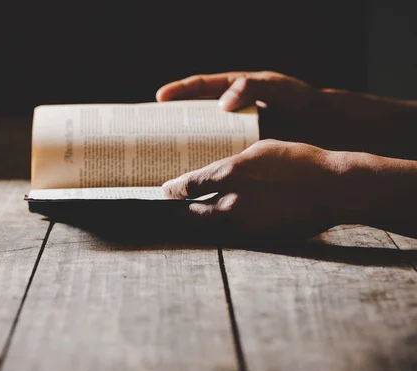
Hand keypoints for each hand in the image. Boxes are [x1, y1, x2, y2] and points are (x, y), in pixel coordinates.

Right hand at [156, 71, 416, 159]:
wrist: (324, 128)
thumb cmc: (301, 101)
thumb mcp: (277, 88)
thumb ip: (251, 88)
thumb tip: (222, 102)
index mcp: (234, 90)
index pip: (200, 87)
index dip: (179, 92)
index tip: (160, 99)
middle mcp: (230, 111)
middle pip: (195, 114)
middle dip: (174, 122)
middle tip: (155, 133)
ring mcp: (236, 131)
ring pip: (204, 137)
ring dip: (186, 147)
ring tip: (168, 158)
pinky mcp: (243, 150)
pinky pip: (219, 155)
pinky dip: (206, 163)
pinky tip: (196, 174)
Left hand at [162, 139, 345, 239]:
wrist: (334, 188)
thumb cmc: (299, 161)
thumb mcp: (260, 150)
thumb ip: (231, 164)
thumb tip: (215, 172)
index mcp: (229, 173)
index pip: (185, 186)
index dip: (171, 190)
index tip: (166, 191)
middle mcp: (230, 201)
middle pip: (189, 213)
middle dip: (177, 211)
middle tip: (170, 209)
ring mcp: (243, 224)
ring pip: (207, 228)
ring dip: (197, 222)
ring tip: (190, 217)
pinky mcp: (257, 238)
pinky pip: (230, 235)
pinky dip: (220, 230)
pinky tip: (221, 224)